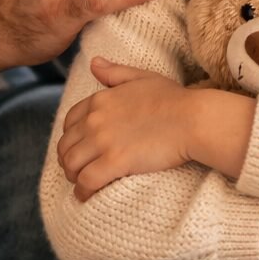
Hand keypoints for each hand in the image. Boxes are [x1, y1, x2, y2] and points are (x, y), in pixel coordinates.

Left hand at [57, 58, 192, 200]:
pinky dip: (82, 191)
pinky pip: (86, 181)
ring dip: (73, 176)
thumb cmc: (174, 99)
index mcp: (100, 100)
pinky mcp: (114, 162)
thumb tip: (94, 64)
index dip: (71, 137)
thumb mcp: (142, 77)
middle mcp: (95, 120)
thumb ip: (115, 72)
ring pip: (71, 165)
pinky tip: (86, 195)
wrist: (192, 119)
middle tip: (79, 170)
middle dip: (68, 159)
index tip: (80, 147)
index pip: (69, 121)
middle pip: (66, 146)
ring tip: (82, 183)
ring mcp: (103, 141)